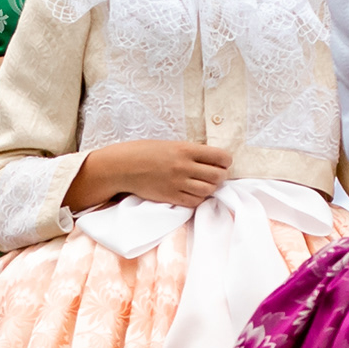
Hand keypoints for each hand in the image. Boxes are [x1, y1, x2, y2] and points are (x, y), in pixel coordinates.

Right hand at [73, 139, 232, 209]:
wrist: (122, 167)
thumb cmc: (145, 152)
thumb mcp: (170, 145)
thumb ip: (190, 152)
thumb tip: (211, 160)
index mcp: (185, 149)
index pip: (220, 157)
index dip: (226, 161)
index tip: (223, 162)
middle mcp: (184, 166)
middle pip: (218, 176)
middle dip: (221, 176)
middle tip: (216, 175)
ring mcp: (178, 183)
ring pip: (208, 190)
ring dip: (210, 188)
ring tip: (204, 184)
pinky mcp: (171, 197)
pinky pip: (194, 202)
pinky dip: (198, 198)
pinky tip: (193, 193)